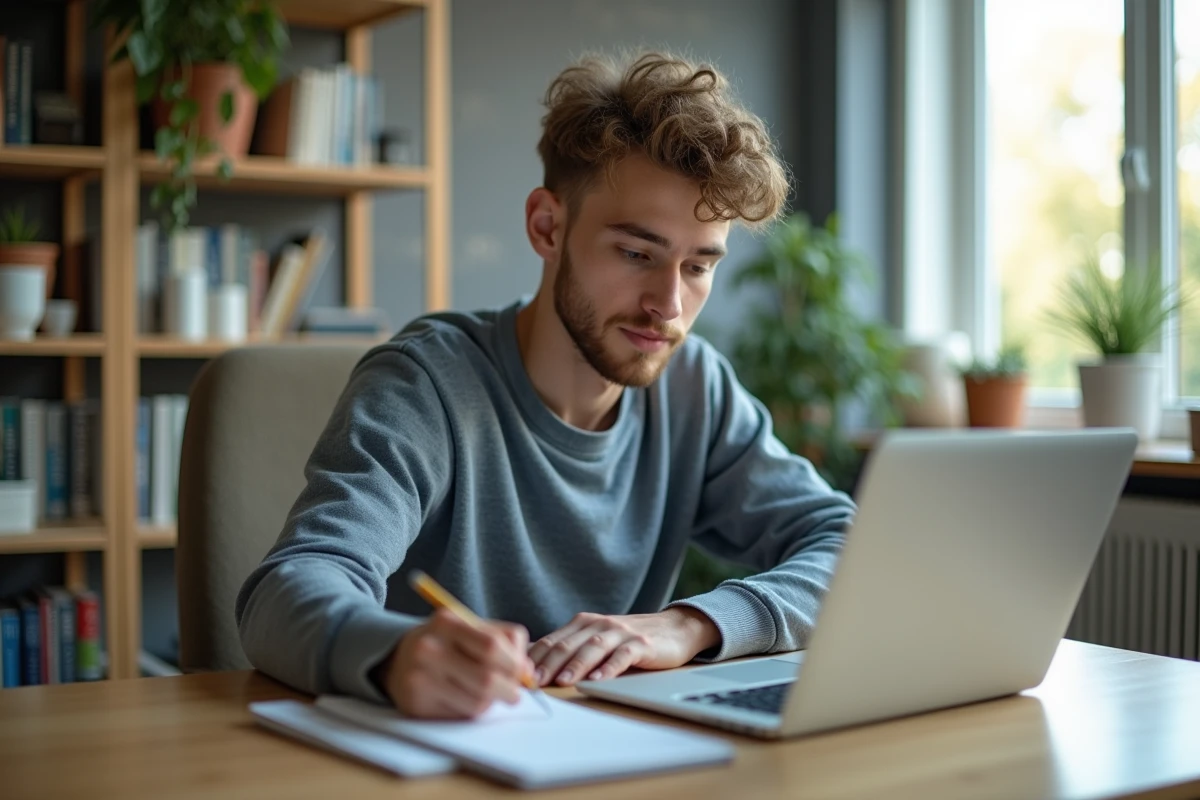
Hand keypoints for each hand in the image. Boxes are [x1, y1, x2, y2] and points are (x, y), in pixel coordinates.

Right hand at [375, 608, 532, 718]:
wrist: (397, 658)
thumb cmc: (445, 642)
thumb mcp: (469, 627)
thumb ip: (503, 640)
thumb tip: (527, 670)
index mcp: (446, 622)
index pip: (492, 646)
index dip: (515, 663)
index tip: (524, 672)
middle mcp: (429, 648)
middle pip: (486, 678)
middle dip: (510, 689)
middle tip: (515, 693)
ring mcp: (420, 678)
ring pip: (477, 701)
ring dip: (491, 702)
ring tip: (488, 694)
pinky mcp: (416, 705)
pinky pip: (460, 715)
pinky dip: (472, 710)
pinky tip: (465, 699)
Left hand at [528, 607, 720, 686]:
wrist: (673, 629)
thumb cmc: (628, 639)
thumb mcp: (596, 640)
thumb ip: (570, 648)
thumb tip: (532, 664)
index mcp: (583, 624)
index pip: (552, 640)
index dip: (535, 658)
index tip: (519, 675)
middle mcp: (599, 624)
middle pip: (568, 644)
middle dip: (549, 663)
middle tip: (534, 682)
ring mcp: (620, 633)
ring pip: (592, 648)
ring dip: (576, 665)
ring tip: (563, 681)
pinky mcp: (641, 644)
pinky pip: (622, 656)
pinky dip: (609, 668)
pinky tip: (598, 679)